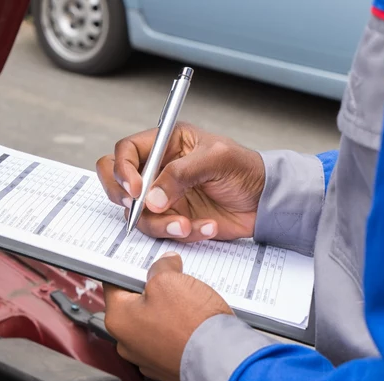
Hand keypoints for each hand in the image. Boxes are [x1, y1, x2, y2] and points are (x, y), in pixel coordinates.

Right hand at [96, 122, 265, 242]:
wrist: (265, 203)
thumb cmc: (246, 170)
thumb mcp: (217, 159)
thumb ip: (181, 174)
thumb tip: (151, 197)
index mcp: (165, 144)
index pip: (126, 152)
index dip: (123, 170)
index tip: (136, 190)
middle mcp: (158, 171)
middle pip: (118, 184)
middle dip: (127, 201)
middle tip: (144, 209)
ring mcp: (162, 198)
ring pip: (138, 216)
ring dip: (162, 224)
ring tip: (188, 224)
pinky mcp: (172, 220)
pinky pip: (163, 232)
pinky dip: (184, 233)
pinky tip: (207, 227)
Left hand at [104, 252, 231, 380]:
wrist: (219, 360)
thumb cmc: (190, 324)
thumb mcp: (170, 280)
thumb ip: (161, 268)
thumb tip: (164, 264)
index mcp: (118, 319)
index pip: (113, 285)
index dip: (130, 269)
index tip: (145, 263)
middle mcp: (126, 343)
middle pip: (134, 305)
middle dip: (152, 291)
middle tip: (172, 280)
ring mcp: (145, 358)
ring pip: (152, 323)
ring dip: (166, 311)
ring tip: (187, 303)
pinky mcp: (165, 367)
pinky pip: (166, 341)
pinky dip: (176, 331)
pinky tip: (192, 323)